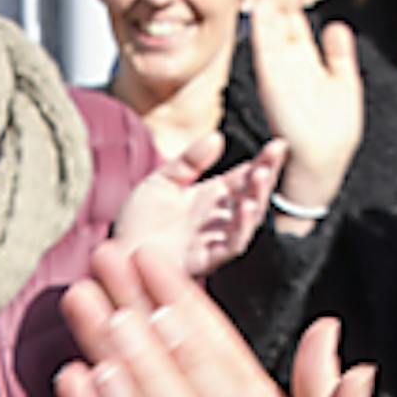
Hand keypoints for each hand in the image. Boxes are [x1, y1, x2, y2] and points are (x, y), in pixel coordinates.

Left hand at [110, 132, 284, 282]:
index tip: (278, 144)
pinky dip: (240, 230)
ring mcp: (214, 239)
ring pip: (247, 221)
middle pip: (252, 195)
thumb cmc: (140, 220)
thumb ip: (189, 161)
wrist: (118, 253)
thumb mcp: (163, 180)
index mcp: (214, 196)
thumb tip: (217, 136)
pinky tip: (246, 210)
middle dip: (266, 175)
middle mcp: (219, 218)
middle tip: (274, 154)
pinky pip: (230, 247)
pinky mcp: (204, 260)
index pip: (246, 176)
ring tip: (260, 177)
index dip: (264, 161)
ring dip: (257, 199)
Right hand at [246, 0, 361, 208]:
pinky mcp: (272, 78)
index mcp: (305, 59)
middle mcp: (287, 61)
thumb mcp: (344, 83)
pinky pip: (264, 43)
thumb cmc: (331, 134)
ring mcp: (278, 68)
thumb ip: (339, 54)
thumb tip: (336, 24)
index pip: (293, 16)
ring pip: (269, 22)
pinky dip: (261, 19)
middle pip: (278, 13)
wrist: (321, 165)